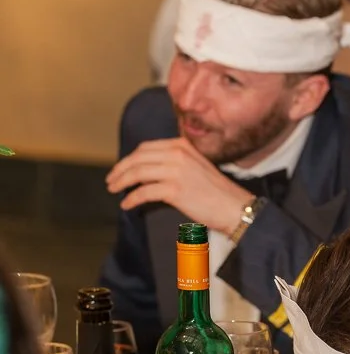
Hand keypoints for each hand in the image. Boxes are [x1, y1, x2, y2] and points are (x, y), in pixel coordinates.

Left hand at [106, 137, 248, 234]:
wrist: (234, 207)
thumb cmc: (217, 192)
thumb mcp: (196, 166)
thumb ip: (176, 162)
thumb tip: (151, 171)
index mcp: (181, 145)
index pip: (146, 148)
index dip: (130, 159)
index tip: (121, 169)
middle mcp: (177, 154)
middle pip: (138, 158)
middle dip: (120, 169)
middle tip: (111, 180)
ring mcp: (175, 171)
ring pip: (138, 173)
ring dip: (122, 182)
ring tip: (114, 190)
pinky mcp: (175, 190)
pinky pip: (144, 192)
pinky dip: (132, 198)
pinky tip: (127, 204)